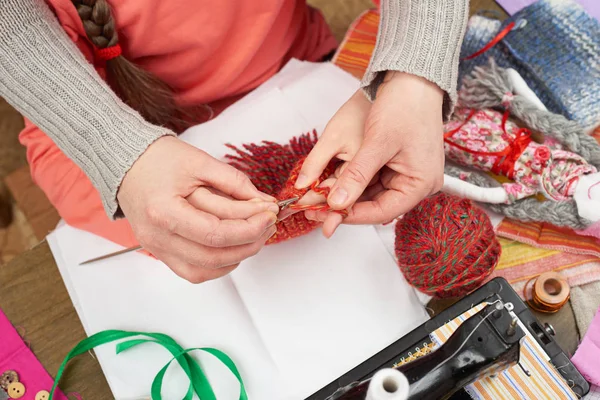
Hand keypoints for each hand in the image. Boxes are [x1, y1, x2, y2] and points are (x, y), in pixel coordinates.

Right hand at [117, 136, 279, 282]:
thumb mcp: (200, 162)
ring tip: (255, 236)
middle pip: (213, 255)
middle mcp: (157, 237)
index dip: (249, 227)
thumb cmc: (158, 158)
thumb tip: (263, 202)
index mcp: (163, 212)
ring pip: (205, 270)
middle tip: (268, 224)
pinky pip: (193, 272)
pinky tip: (234, 248)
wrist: (126, 161)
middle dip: (249, 242)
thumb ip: (235, 183)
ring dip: (236, 257)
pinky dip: (218, 265)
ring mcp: (157, 248)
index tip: (269, 214)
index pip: (216, 233)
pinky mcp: (161, 252)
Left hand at [297, 72, 444, 235]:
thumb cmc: (403, 105)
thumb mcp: (376, 143)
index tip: (325, 217)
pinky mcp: (400, 166)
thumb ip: (356, 176)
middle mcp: (418, 184)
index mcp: (421, 183)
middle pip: (377, 205)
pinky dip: (355, 182)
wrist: (413, 78)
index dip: (351, 216)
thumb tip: (335, 204)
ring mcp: (409, 175)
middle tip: (315, 211)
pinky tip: (333, 185)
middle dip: (346, 206)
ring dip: (347, 195)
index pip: (382, 212)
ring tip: (318, 199)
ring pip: (372, 194)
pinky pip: (374, 181)